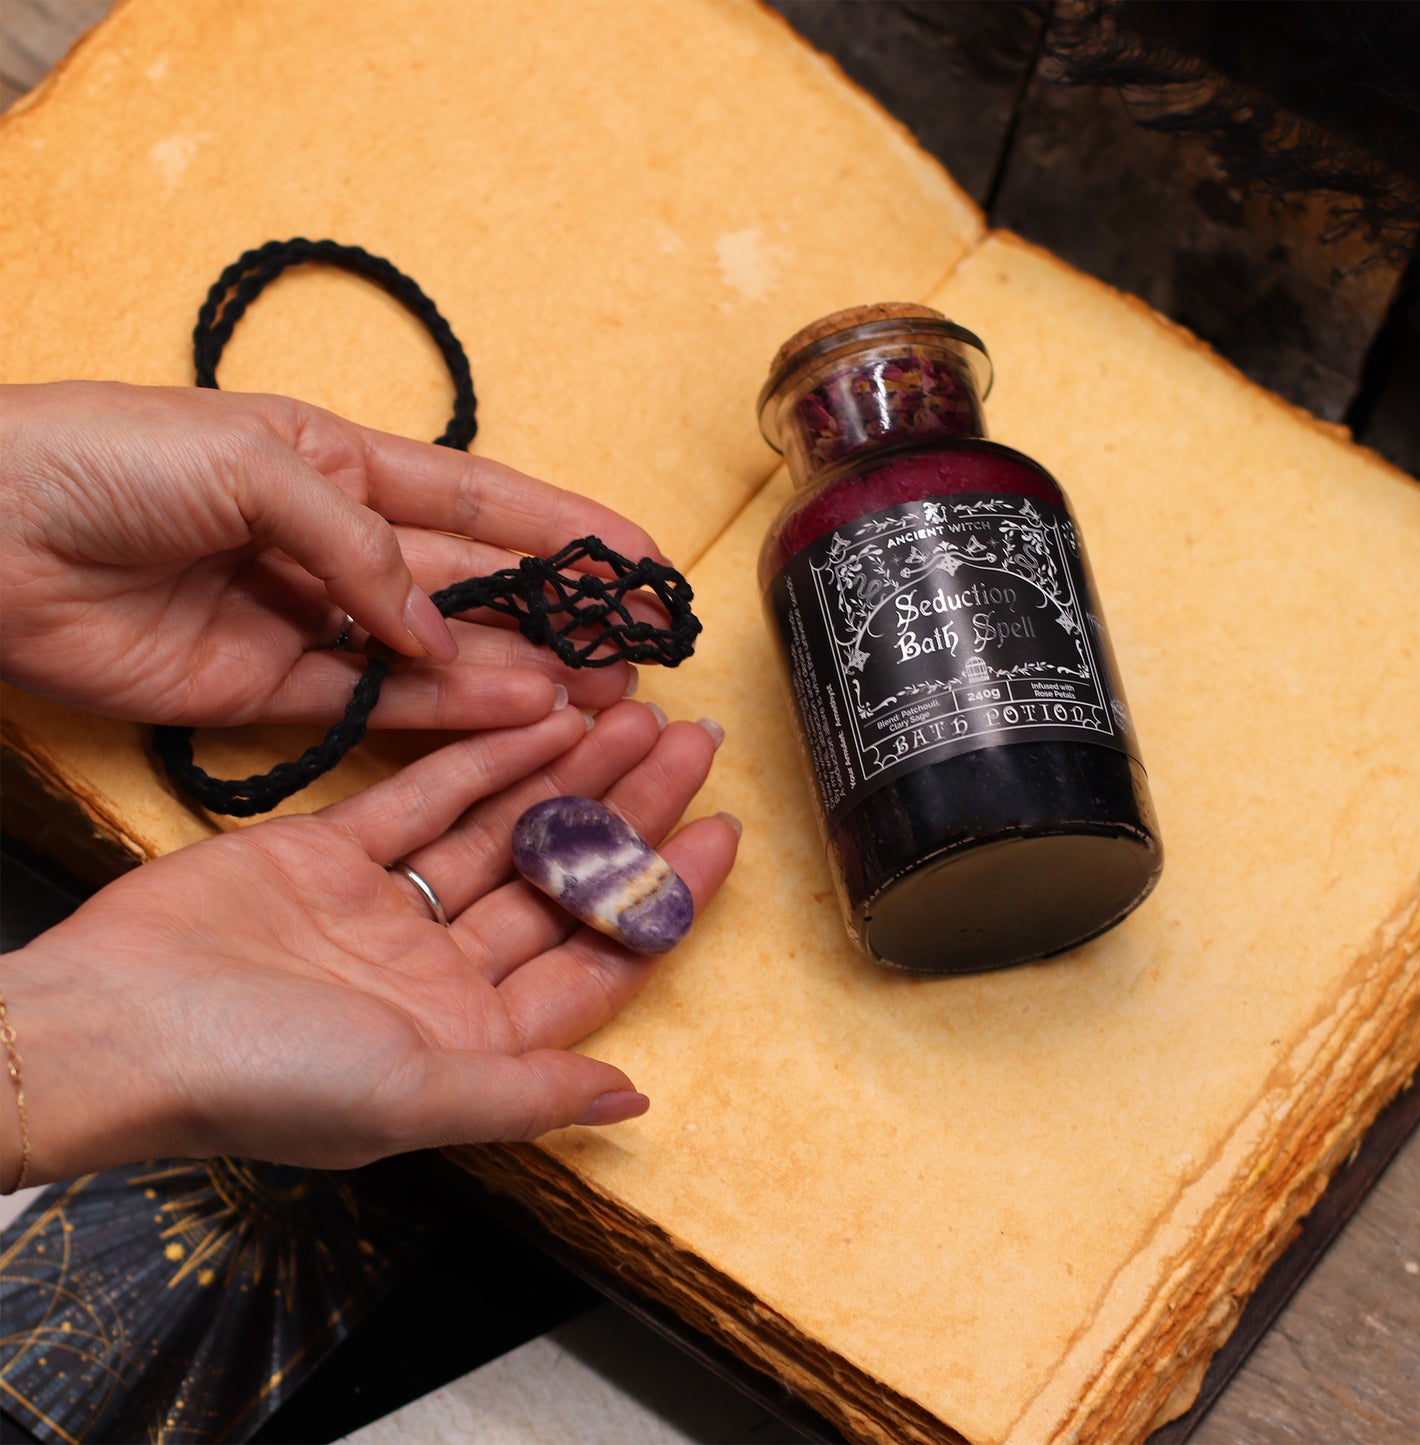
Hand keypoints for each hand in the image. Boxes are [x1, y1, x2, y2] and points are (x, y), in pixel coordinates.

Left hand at [0, 381, 663, 727]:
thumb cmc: (104, 457)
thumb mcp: (252, 461)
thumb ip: (357, 546)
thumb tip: (436, 632)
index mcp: (338, 463)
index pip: (479, 501)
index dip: (563, 527)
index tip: (639, 557)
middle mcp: (336, 543)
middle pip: (473, 586)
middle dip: (558, 616)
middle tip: (636, 654)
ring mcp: (306, 620)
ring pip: (437, 654)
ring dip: (517, 674)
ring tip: (596, 698)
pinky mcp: (267, 688)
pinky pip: (374, 702)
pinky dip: (441, 711)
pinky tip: (511, 716)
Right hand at [0, 702, 737, 1187]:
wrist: (114, 1023)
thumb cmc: (259, 1078)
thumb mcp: (414, 1097)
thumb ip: (528, 1092)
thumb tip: (631, 1100)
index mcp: (473, 1037)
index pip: (599, 956)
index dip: (665, 894)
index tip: (723, 831)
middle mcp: (440, 972)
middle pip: (561, 879)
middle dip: (629, 812)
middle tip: (691, 744)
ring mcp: (387, 909)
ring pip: (503, 828)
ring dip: (568, 773)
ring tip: (632, 715)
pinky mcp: (331, 854)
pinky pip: (427, 796)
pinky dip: (483, 756)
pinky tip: (541, 716)